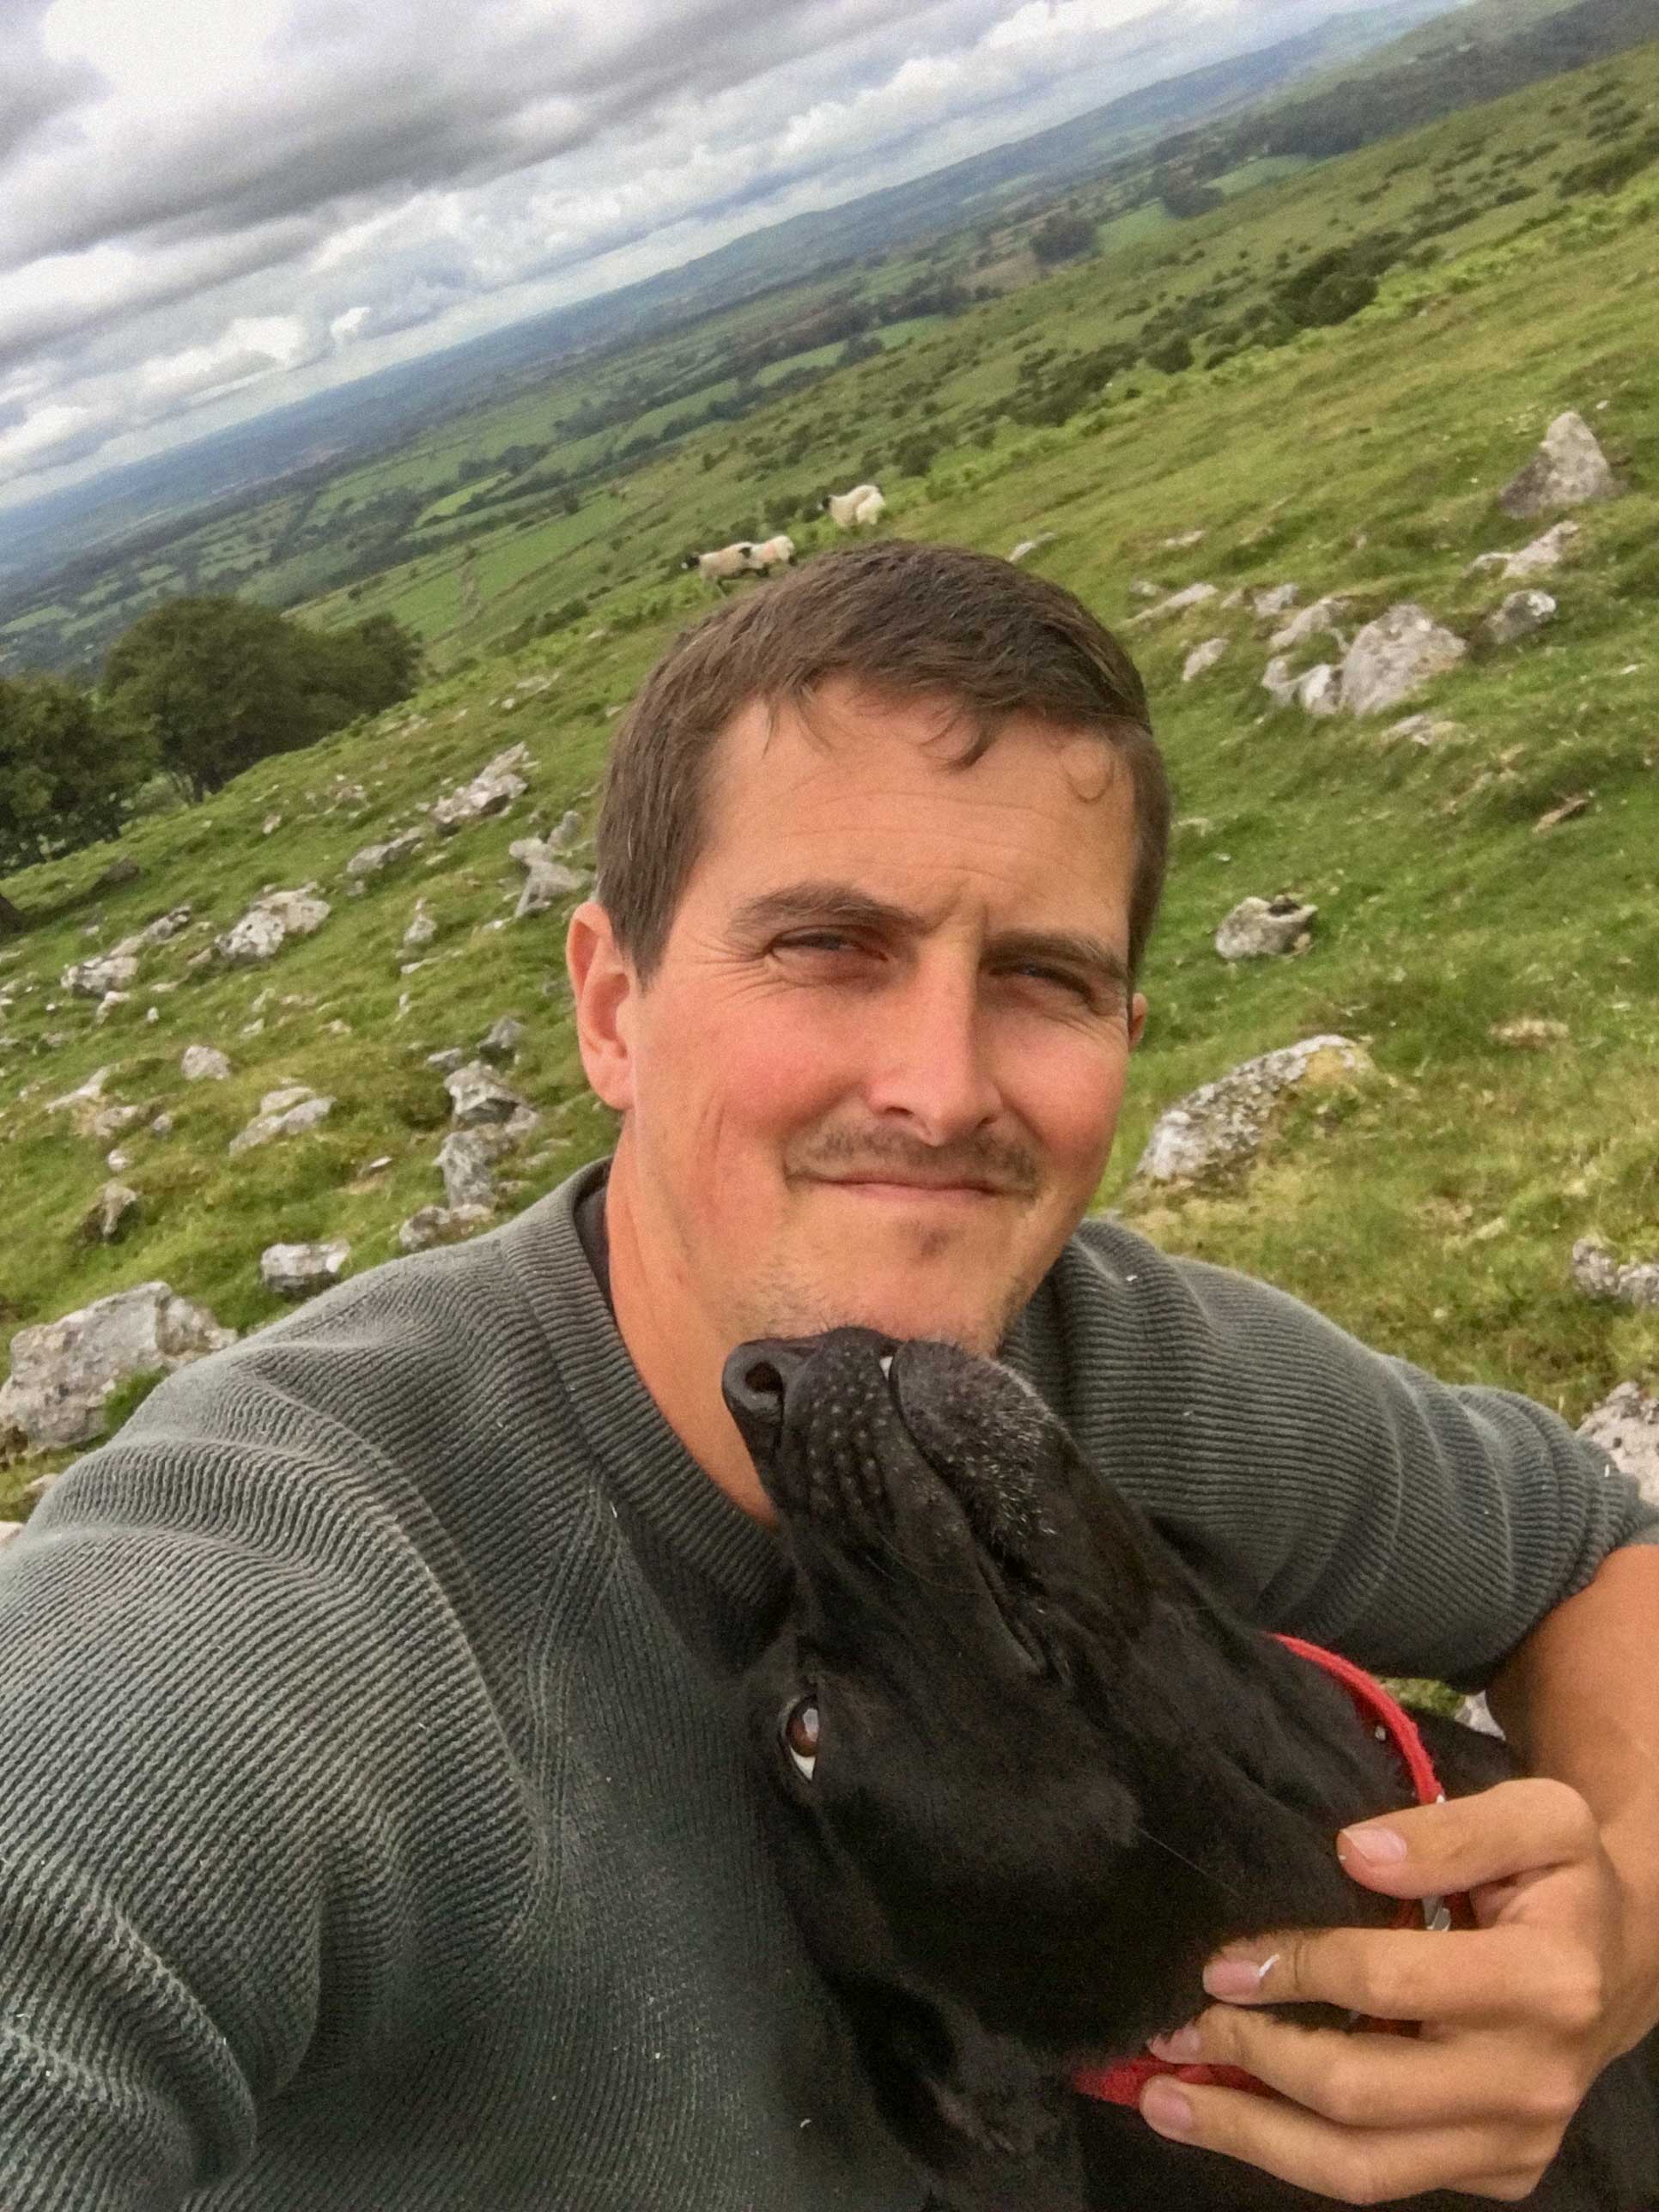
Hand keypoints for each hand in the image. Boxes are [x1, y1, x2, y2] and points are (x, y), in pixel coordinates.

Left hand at [1136, 1779, 1653, 2203]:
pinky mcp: (1495, 2174)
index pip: (1387, 1983)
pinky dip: (1292, 2156)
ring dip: (1249, 2137)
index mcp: (1547, 1982)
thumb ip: (1451, 1829)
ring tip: (1162, 2099)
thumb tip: (1353, 1852)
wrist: (1622, 1959)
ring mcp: (1513, 2142)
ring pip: (1360, 2170)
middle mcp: (1531, 2081)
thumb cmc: (1563, 1878)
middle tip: (1176, 2025)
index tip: (1222, 1958)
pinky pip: (1380, 2180)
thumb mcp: (1539, 1819)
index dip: (1295, 1967)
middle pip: (1360, 2096)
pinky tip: (1232, 2117)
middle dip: (1251, 2060)